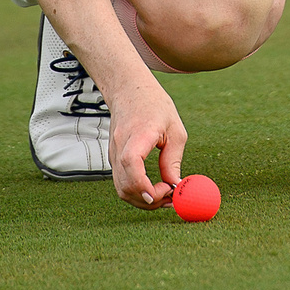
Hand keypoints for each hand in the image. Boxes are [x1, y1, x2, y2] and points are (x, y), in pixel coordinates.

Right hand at [106, 73, 187, 208]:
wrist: (128, 90)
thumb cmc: (154, 105)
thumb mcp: (175, 129)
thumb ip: (173, 160)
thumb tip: (176, 186)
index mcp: (137, 134)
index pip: (131, 163)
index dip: (142, 184)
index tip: (162, 194)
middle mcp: (120, 147)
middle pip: (126, 185)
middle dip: (149, 199)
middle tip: (171, 199)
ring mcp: (113, 155)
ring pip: (122, 189)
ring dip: (143, 199)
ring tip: (165, 194)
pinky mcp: (114, 160)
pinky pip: (122, 183)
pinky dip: (137, 191)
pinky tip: (154, 187)